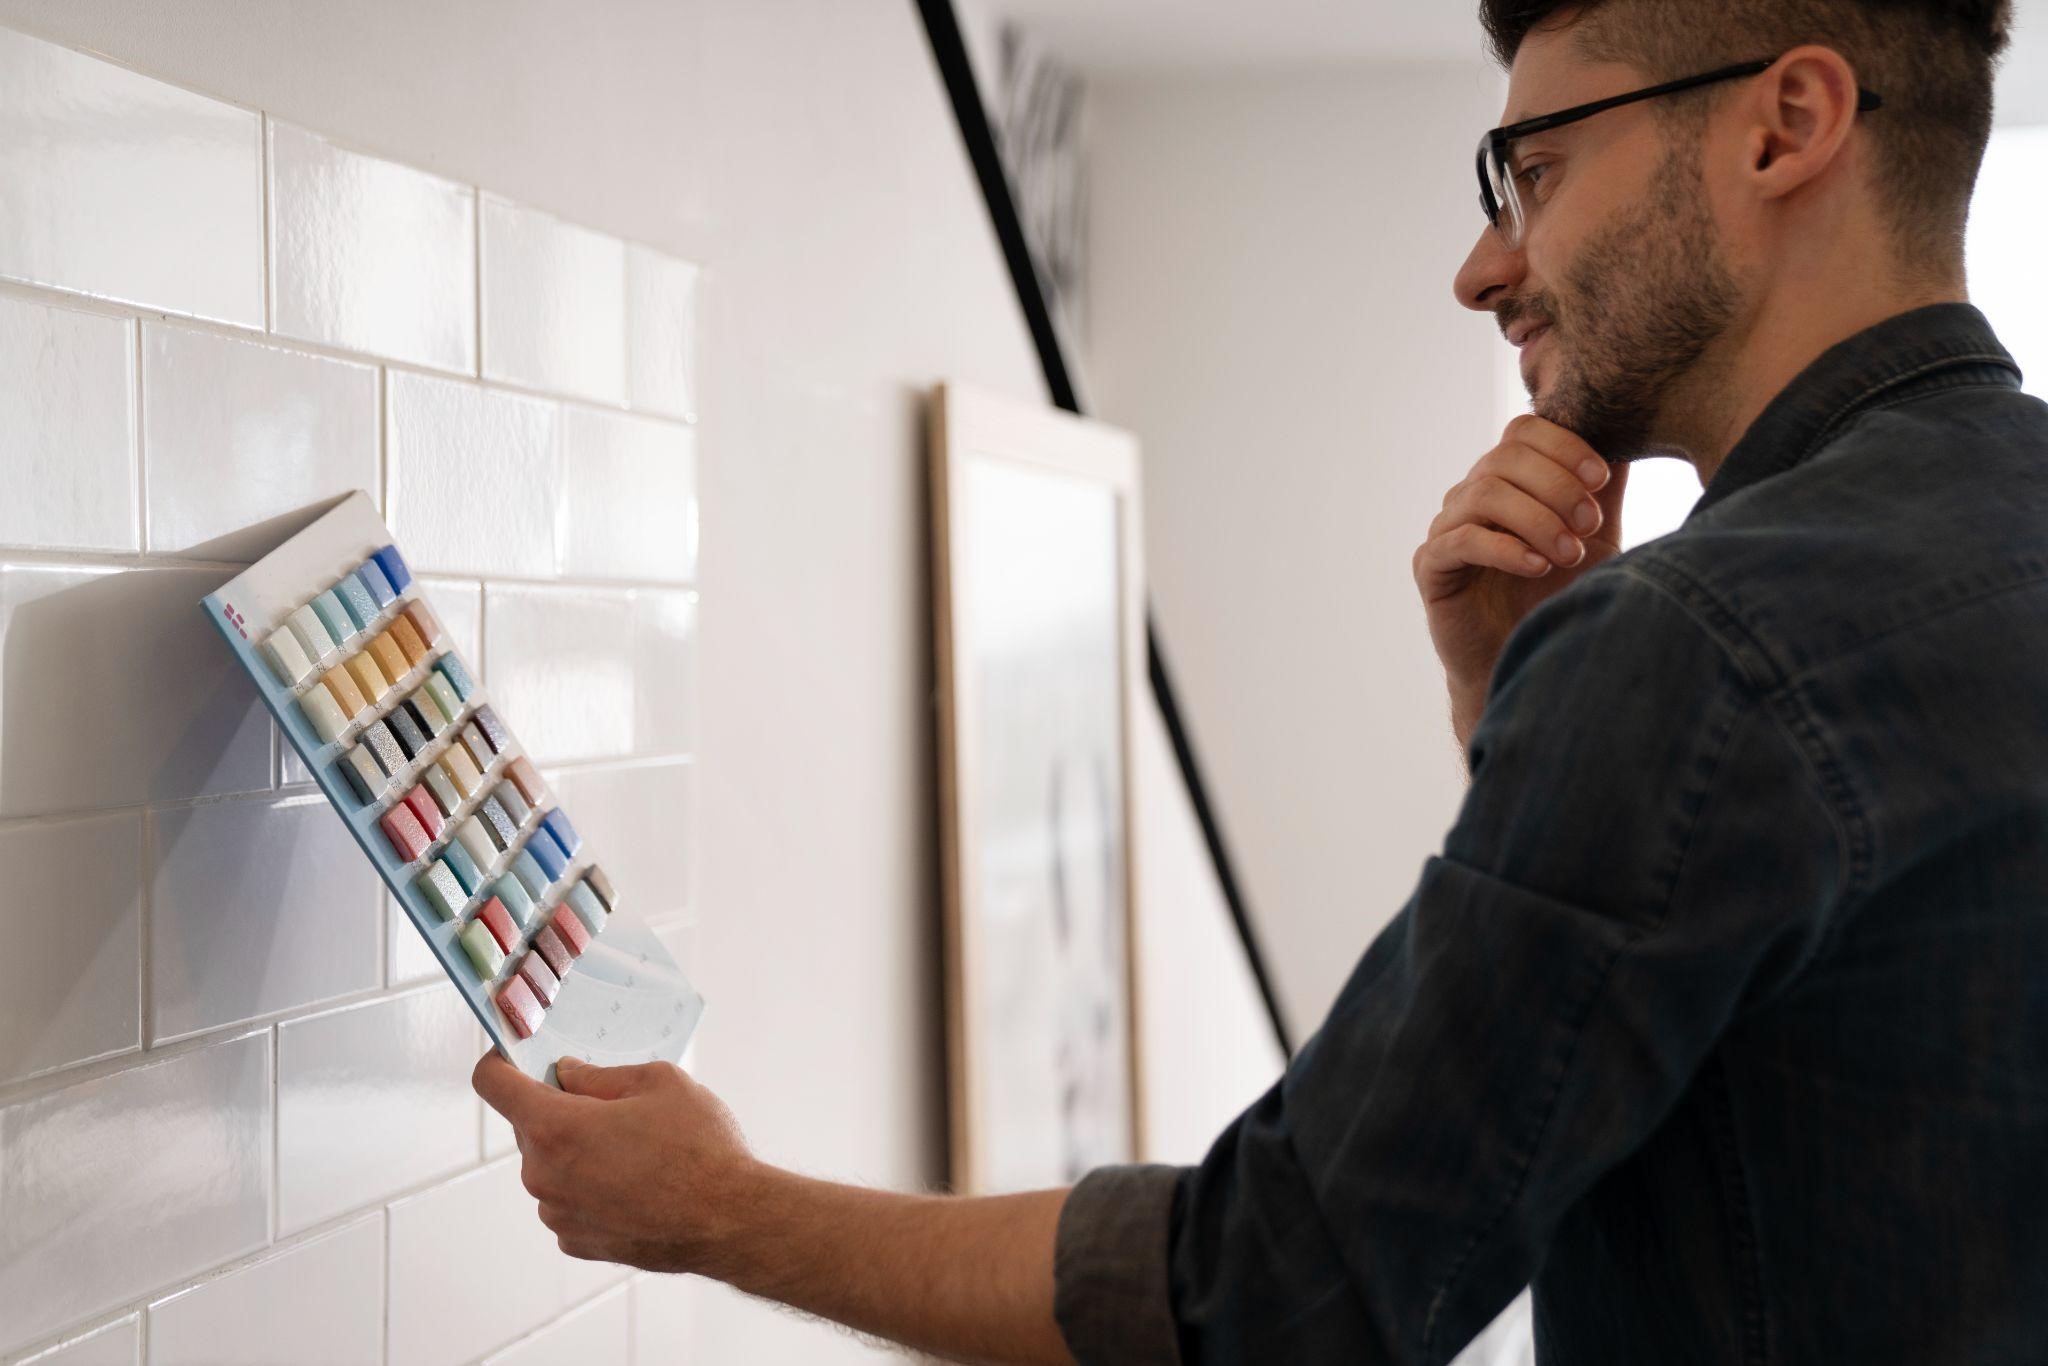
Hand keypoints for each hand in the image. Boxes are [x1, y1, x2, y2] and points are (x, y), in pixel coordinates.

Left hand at [472, 1051, 759, 1276]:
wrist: (730, 1220)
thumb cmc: (699, 1148)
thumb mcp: (658, 1082)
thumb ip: (600, 1075)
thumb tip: (568, 1074)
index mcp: (555, 1126)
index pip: (493, 1083)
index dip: (501, 1061)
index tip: (519, 1056)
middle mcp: (542, 1174)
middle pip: (528, 1125)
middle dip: (560, 1108)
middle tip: (612, 1105)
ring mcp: (556, 1213)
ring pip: (550, 1164)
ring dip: (576, 1151)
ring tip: (635, 1150)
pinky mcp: (576, 1242)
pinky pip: (568, 1200)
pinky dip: (589, 1187)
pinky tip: (635, 1183)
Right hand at [1413, 416, 1627, 744]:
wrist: (1525, 660)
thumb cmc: (1558, 597)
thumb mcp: (1596, 538)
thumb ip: (1605, 490)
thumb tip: (1627, 441)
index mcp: (1507, 479)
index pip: (1523, 431)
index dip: (1562, 445)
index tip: (1601, 478)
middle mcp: (1471, 495)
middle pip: (1504, 457)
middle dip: (1557, 486)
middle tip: (1591, 524)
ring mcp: (1447, 527)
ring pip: (1485, 494)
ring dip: (1536, 519)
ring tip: (1570, 553)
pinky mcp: (1431, 565)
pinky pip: (1461, 540)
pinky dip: (1505, 549)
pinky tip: (1538, 567)